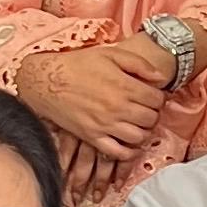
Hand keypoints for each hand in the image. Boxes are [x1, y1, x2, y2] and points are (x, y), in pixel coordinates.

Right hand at [19, 39, 174, 160]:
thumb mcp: (110, 54)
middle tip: (146, 109)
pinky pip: (118, 152)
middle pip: (151, 119)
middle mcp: (118, 108)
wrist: (47, 81)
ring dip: (143, 131)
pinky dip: (129, 152)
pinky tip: (130, 143)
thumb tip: (160, 78)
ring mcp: (105, 125)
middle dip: (153, 113)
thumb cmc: (78, 65)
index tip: (152, 95)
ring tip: (138, 123)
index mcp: (124, 86)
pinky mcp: (93, 137)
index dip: (158, 97)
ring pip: (139, 137)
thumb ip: (139, 64)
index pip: (157, 99)